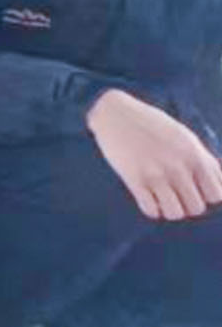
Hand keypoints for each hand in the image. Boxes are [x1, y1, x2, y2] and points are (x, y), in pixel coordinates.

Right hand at [89, 89, 221, 223]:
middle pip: (196, 208)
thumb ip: (204, 160)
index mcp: (195, 155)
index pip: (216, 195)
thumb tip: (219, 182)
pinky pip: (150, 210)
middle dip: (188, 205)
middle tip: (178, 195)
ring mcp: (155, 174)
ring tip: (163, 199)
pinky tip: (148, 197)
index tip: (197, 190)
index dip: (208, 196)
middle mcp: (178, 166)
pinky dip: (151, 209)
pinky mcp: (133, 179)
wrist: (115, 113)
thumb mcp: (186, 137)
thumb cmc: (152, 124)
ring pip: (175, 213)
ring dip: (170, 209)